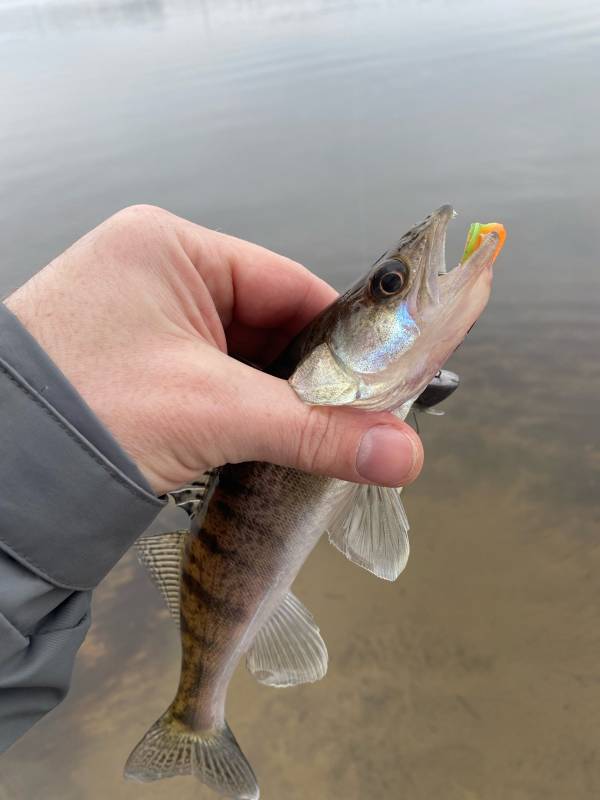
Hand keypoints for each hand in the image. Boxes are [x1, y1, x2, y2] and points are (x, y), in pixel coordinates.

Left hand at [6, 205, 422, 494]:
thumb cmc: (81, 412)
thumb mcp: (209, 412)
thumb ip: (313, 430)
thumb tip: (403, 453)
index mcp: (168, 248)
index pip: (287, 283)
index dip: (341, 334)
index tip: (383, 379)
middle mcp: (156, 275)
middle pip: (269, 325)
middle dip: (310, 379)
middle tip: (358, 422)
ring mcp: (144, 323)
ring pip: (243, 361)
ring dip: (277, 404)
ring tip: (320, 441)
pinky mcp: (137, 368)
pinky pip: (214, 384)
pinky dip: (245, 416)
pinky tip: (272, 445)